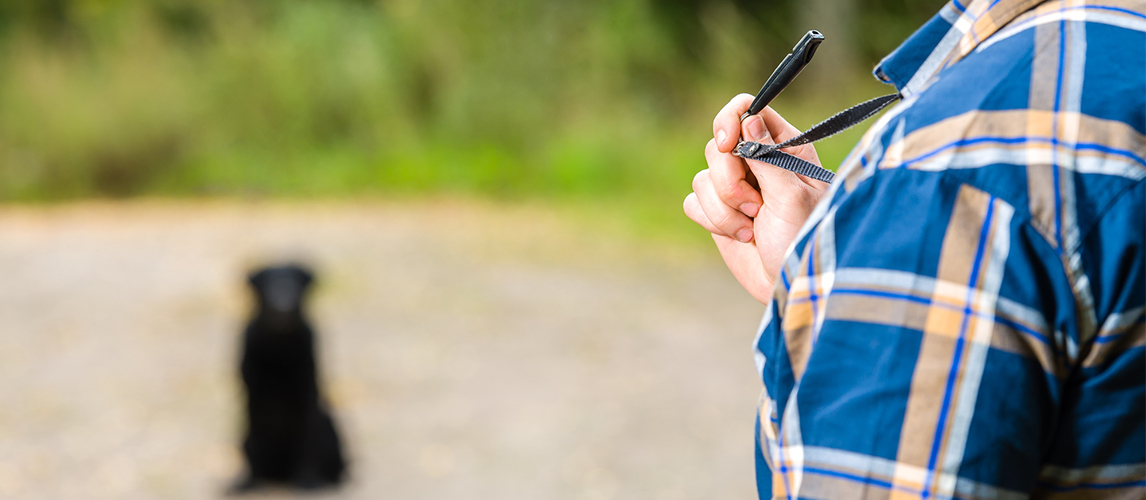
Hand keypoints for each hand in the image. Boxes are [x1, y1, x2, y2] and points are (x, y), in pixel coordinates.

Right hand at [683, 94, 828, 303]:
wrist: (791, 284)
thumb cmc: (803, 239)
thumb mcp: (792, 196)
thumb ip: (767, 156)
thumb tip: (749, 118)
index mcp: (783, 148)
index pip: (747, 110)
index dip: (730, 121)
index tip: (729, 145)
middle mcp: (756, 163)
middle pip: (717, 146)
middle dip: (729, 181)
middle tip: (755, 207)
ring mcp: (735, 188)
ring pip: (703, 178)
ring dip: (725, 209)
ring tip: (753, 228)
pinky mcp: (718, 213)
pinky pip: (694, 202)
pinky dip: (713, 221)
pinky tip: (742, 236)